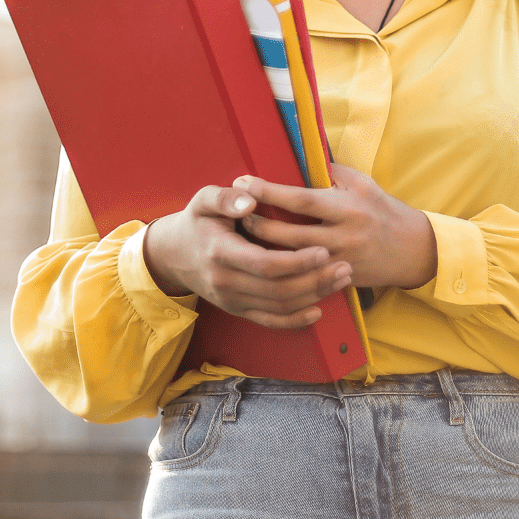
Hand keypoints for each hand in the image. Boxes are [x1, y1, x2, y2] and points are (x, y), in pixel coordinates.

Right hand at [142, 185, 353, 328]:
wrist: (173, 255)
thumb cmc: (197, 222)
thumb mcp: (203, 200)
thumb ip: (225, 197)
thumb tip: (250, 199)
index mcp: (220, 252)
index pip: (264, 264)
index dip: (296, 262)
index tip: (323, 251)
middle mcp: (225, 282)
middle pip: (277, 289)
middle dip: (314, 280)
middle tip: (344, 267)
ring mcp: (231, 300)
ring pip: (278, 306)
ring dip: (313, 296)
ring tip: (341, 280)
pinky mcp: (237, 310)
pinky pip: (269, 321)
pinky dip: (295, 320)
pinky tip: (318, 309)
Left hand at [235, 164, 438, 289]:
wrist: (412, 250)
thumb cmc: (383, 210)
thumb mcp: (362, 183)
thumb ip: (331, 172)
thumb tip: (298, 156)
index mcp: (347, 207)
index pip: (302, 199)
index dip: (270, 192)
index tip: (244, 182)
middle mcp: (343, 235)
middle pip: (291, 234)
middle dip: (259, 223)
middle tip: (235, 212)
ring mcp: (340, 261)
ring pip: (293, 259)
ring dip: (265, 248)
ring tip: (242, 236)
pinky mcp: (339, 279)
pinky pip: (304, 277)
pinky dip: (282, 269)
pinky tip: (263, 262)